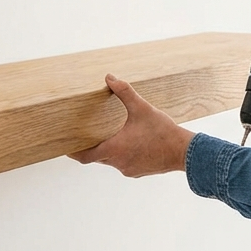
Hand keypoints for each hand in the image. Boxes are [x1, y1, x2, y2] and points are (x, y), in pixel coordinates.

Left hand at [69, 75, 194, 176]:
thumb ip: (124, 92)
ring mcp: (128, 169)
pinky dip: (122, 155)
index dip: (74, 152)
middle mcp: (118, 163)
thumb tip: (110, 77)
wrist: (184, 152)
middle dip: (91, 147)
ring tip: (112, 136)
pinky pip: (124, 164)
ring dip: (109, 150)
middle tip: (85, 136)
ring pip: (111, 161)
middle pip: (97, 157)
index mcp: (114, 149)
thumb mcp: (142, 108)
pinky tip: (131, 144)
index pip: (85, 156)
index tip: (65, 148)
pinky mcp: (138, 172)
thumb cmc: (163, 132)